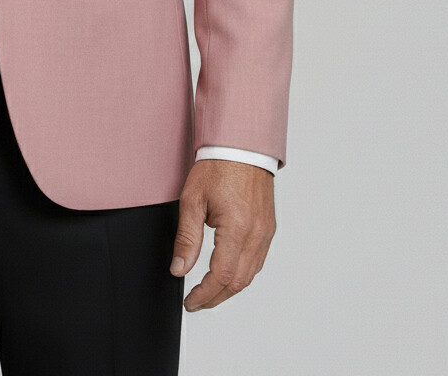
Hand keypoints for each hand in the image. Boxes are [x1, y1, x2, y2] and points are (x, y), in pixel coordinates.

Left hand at [170, 158, 276, 310]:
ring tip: (209, 292)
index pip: (222, 276)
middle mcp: (257, 234)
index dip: (205, 294)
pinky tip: (228, 273)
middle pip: (239, 282)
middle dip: (216, 297)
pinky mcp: (269, 228)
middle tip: (197, 302)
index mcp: (238, 228)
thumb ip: (186, 238)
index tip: (191, 301)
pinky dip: (242, 273)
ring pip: (251, 274)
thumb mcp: (192, 200)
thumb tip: (179, 269)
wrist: (242, 146)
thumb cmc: (218, 167)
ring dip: (230, 288)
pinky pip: (258, 260)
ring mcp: (266, 232)